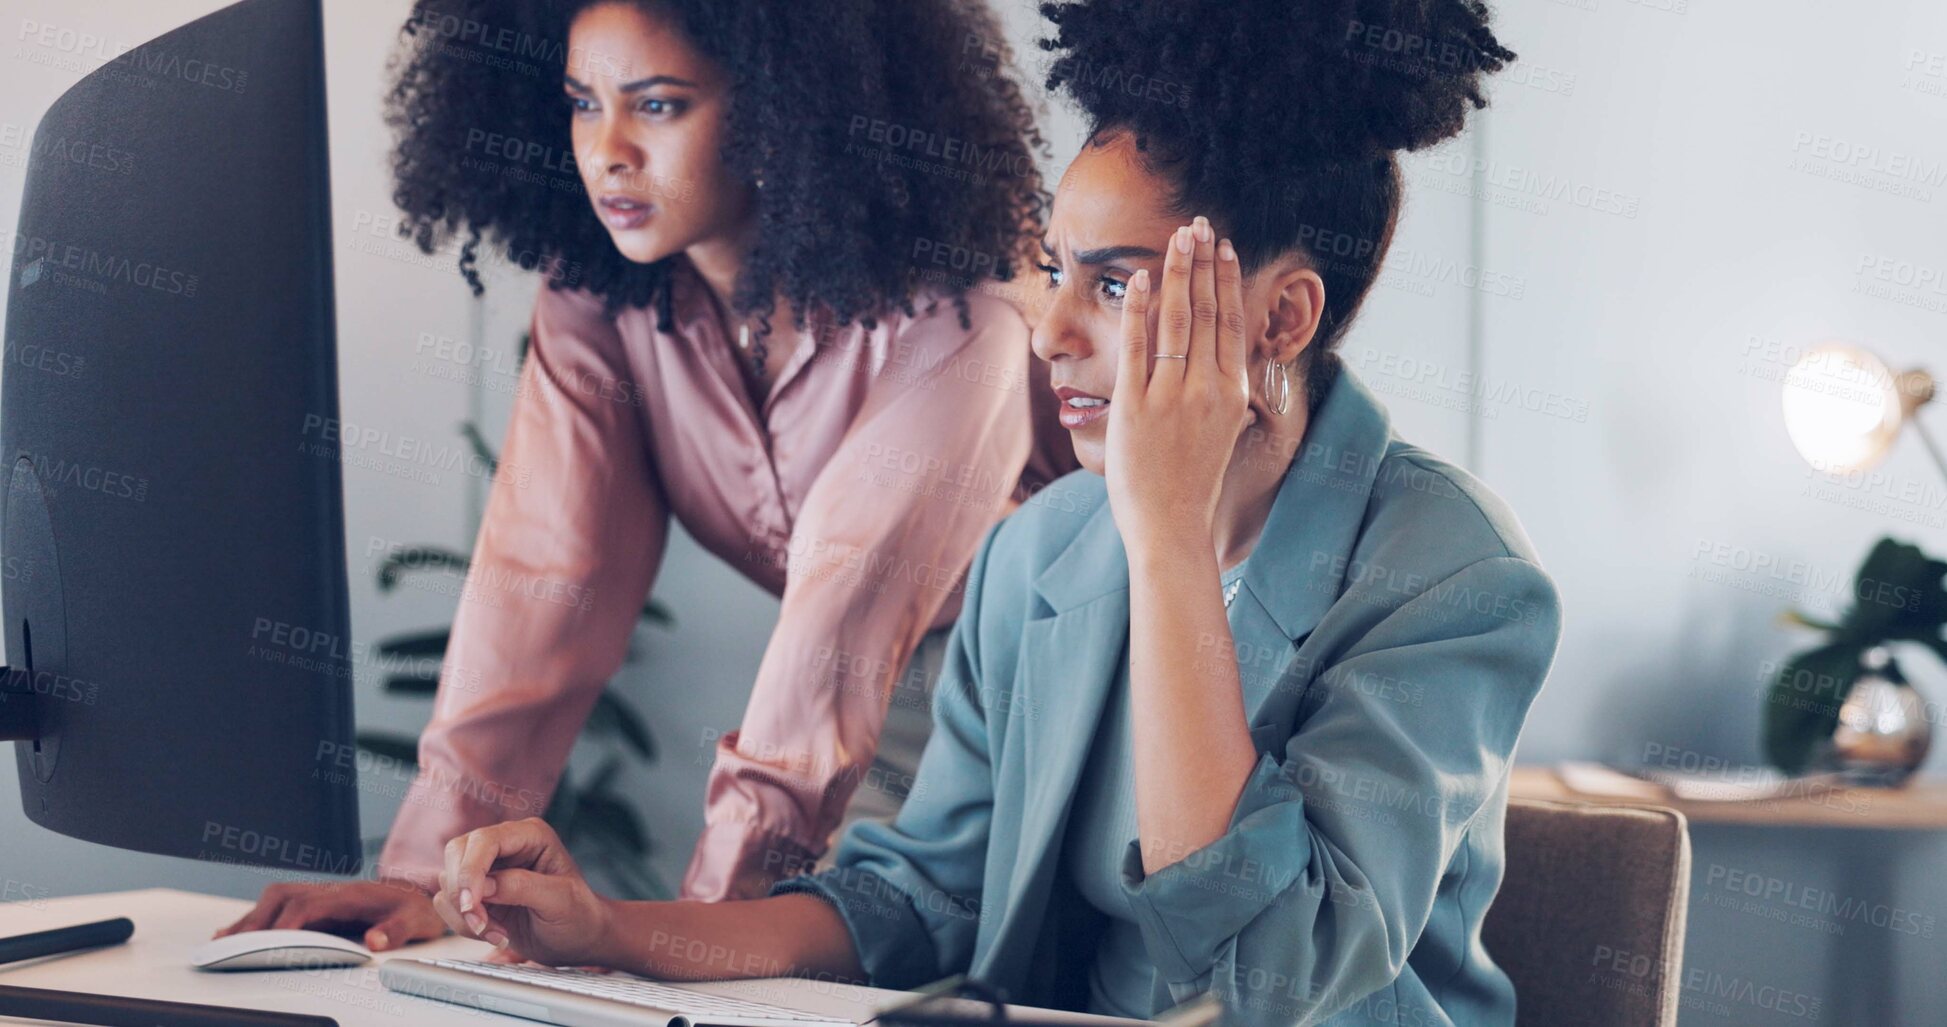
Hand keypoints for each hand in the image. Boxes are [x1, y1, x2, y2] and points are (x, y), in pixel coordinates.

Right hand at [213, 880, 445, 951]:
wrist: (421, 898)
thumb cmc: (416, 910)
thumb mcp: (416, 921)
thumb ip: (397, 930)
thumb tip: (374, 939)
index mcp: (349, 895)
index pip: (308, 905)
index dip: (286, 923)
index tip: (269, 942)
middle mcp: (330, 891)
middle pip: (283, 897)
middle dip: (258, 919)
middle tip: (236, 944)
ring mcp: (322, 896)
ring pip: (277, 899)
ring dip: (252, 917)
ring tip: (225, 939)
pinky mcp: (318, 904)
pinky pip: (281, 906)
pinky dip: (258, 918)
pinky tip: (240, 932)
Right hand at [434, 817, 616, 967]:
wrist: (577, 939)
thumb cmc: (578, 915)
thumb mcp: (561, 901)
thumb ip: (523, 888)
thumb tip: (483, 886)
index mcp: (530, 835)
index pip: (485, 840)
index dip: (471, 870)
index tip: (472, 905)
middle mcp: (505, 846)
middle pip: (457, 852)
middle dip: (462, 893)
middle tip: (482, 923)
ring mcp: (487, 869)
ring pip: (447, 880)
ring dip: (466, 914)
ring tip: (499, 932)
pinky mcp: (476, 893)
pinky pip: (447, 903)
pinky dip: (463, 924)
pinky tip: (494, 932)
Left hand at [1105, 216, 1251, 558]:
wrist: (1170, 527)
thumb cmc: (1191, 484)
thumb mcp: (1222, 431)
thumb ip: (1223, 394)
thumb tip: (1227, 365)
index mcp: (1232, 394)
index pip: (1231, 323)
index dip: (1226, 280)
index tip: (1223, 247)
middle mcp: (1207, 390)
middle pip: (1206, 312)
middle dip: (1202, 263)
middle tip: (1198, 224)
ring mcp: (1171, 397)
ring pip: (1176, 321)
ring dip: (1176, 274)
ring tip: (1177, 239)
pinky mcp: (1135, 407)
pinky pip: (1137, 347)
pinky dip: (1138, 309)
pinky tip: (1139, 279)